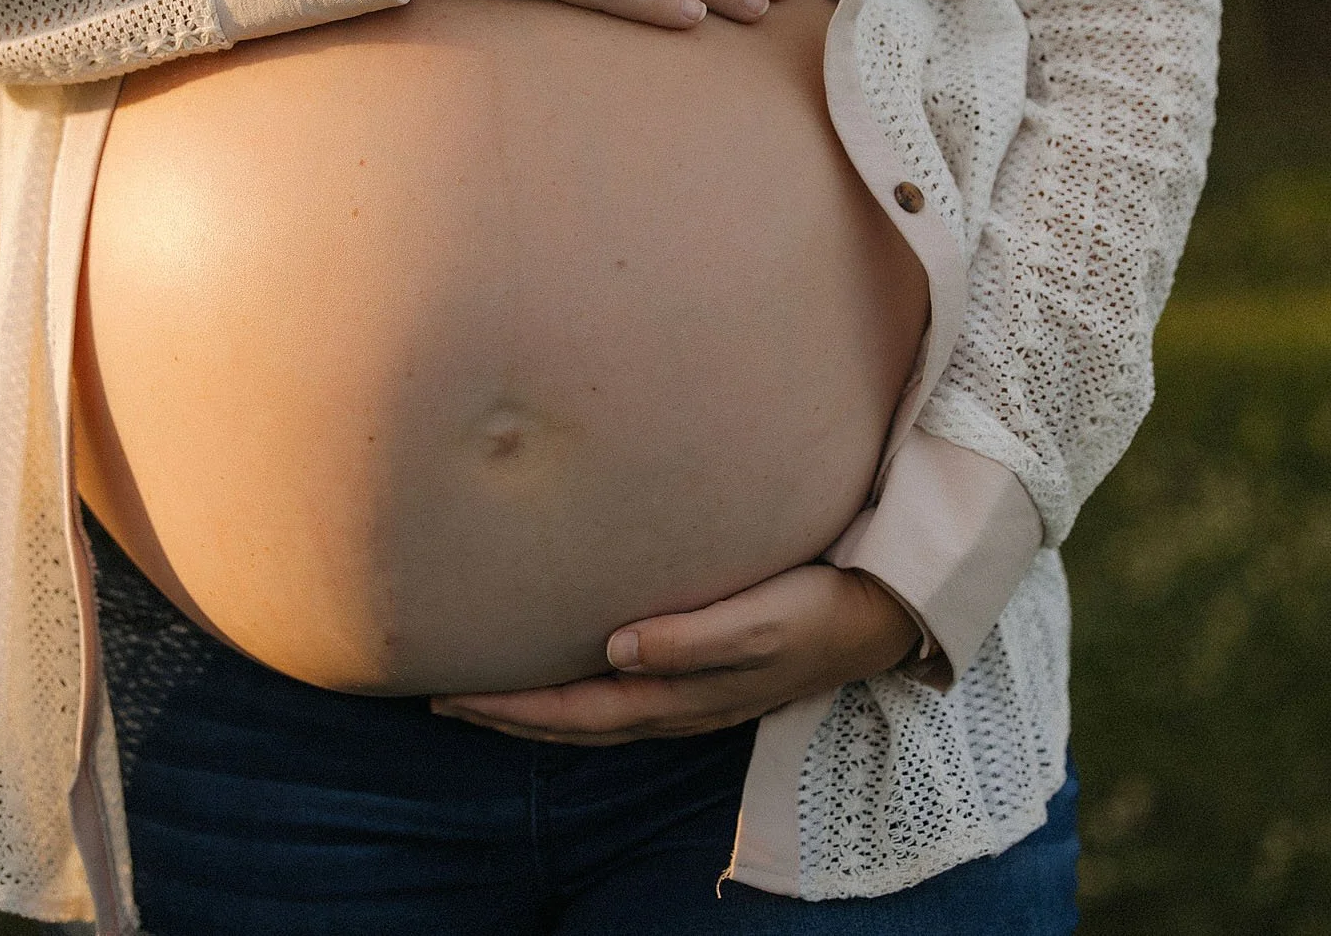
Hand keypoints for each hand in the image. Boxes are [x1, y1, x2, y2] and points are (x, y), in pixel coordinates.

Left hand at [430, 565, 921, 746]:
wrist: (888, 615)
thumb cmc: (823, 607)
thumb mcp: (761, 623)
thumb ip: (690, 639)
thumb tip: (615, 650)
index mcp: (682, 698)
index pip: (577, 712)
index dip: (514, 708)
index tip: (453, 696)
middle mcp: (680, 706)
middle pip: (575, 722)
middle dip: (509, 715)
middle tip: (442, 700)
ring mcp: (694, 697)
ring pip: (595, 713)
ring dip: (538, 708)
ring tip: (485, 693)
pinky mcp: (708, 675)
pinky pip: (622, 696)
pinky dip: (579, 692)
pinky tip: (569, 670)